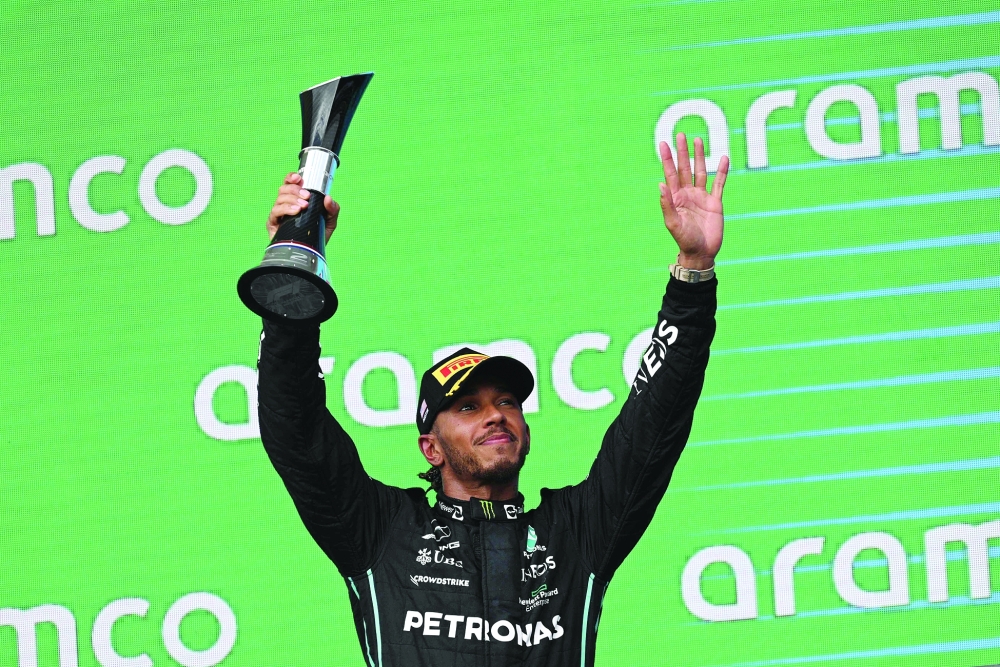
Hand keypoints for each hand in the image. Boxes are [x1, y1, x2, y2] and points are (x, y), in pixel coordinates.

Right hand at [266, 172, 339, 242]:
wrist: (310, 254)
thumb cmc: (318, 235)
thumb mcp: (330, 221)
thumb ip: (333, 209)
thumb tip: (328, 198)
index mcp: (296, 200)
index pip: (289, 183)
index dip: (291, 178)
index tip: (299, 178)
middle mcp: (285, 205)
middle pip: (283, 189)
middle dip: (295, 190)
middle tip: (307, 197)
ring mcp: (278, 214)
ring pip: (279, 198)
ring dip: (292, 199)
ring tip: (303, 207)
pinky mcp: (273, 224)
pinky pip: (275, 212)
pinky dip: (285, 209)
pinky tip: (295, 212)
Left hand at [658, 133, 729, 269]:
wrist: (701, 253)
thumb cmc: (684, 240)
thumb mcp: (673, 223)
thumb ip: (667, 204)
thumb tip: (660, 184)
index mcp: (675, 198)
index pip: (670, 174)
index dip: (667, 159)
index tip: (663, 143)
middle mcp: (688, 194)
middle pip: (685, 168)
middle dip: (683, 152)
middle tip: (680, 135)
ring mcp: (701, 197)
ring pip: (700, 172)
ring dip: (700, 156)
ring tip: (698, 140)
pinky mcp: (715, 202)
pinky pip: (719, 183)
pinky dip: (721, 171)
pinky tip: (723, 158)